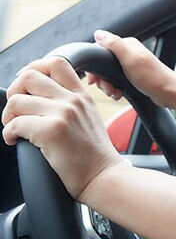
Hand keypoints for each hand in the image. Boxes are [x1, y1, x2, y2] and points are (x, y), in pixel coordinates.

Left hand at [1, 57, 124, 199]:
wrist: (103, 176)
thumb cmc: (93, 155)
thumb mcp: (88, 118)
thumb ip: (70, 104)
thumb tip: (38, 98)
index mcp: (82, 95)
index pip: (56, 63)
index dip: (34, 69)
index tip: (25, 87)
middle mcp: (73, 100)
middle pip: (29, 76)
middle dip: (14, 92)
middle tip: (15, 112)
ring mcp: (63, 114)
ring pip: (16, 101)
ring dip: (7, 116)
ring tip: (14, 130)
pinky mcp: (52, 131)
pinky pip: (14, 124)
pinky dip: (8, 134)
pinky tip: (15, 141)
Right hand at [87, 30, 175, 107]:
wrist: (169, 92)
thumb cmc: (152, 76)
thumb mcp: (130, 58)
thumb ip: (114, 44)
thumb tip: (98, 33)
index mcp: (127, 45)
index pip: (100, 51)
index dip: (95, 67)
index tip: (93, 80)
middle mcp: (129, 52)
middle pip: (103, 64)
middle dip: (102, 79)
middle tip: (107, 89)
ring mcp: (131, 64)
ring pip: (109, 75)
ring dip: (108, 86)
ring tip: (114, 93)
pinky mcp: (134, 76)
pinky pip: (117, 82)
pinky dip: (115, 89)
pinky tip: (119, 94)